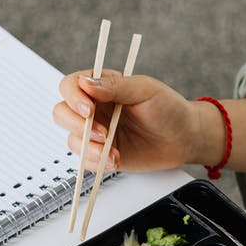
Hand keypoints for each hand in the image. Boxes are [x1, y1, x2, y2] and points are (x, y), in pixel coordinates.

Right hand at [54, 69, 204, 172]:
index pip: (71, 85)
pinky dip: (97, 163)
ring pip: (72, 139)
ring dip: (89, 149)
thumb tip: (86, 83)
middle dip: (77, 126)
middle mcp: (95, 108)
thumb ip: (116, 86)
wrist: (183, 138)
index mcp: (102, 86)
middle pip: (62, 113)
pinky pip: (85, 160)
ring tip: (112, 152)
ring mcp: (96, 132)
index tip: (88, 109)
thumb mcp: (146, 90)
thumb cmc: (168, 109)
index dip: (73, 97)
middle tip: (102, 134)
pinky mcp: (101, 153)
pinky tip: (116, 160)